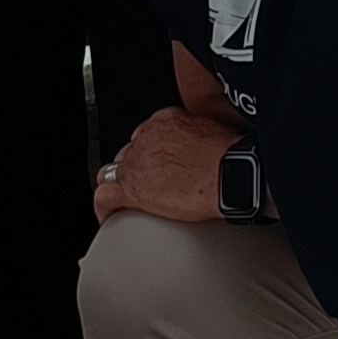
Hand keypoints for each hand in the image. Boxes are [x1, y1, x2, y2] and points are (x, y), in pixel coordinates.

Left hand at [101, 107, 236, 225]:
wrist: (230, 174)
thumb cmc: (232, 157)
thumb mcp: (214, 131)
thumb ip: (199, 136)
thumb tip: (206, 149)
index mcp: (165, 121)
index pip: (146, 135)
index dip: (150, 153)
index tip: (159, 164)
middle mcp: (146, 138)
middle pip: (129, 154)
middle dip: (137, 169)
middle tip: (154, 185)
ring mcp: (136, 163)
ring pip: (113, 173)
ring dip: (122, 185)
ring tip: (133, 201)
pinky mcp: (132, 189)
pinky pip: (105, 197)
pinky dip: (106, 208)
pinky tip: (111, 216)